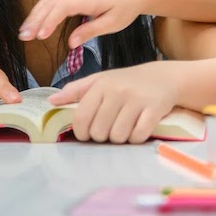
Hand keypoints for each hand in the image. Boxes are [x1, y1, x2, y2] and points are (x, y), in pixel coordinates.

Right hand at [20, 0, 139, 48]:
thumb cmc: (124, 9)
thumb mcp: (112, 24)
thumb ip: (90, 31)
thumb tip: (71, 43)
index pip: (62, 8)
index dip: (49, 21)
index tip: (40, 36)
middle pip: (50, 3)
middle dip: (35, 20)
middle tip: (24, 37)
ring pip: (48, 1)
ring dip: (35, 16)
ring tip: (24, 33)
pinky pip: (53, 1)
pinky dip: (41, 12)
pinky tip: (35, 24)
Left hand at [48, 63, 177, 143]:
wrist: (165, 77)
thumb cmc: (127, 82)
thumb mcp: (101, 80)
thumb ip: (75, 90)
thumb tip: (51, 101)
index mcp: (101, 84)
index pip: (81, 118)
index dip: (81, 132)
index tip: (87, 133)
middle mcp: (118, 91)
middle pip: (99, 132)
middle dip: (102, 136)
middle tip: (110, 129)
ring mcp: (137, 100)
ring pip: (118, 136)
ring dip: (120, 138)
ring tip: (124, 128)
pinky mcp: (155, 109)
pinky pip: (138, 135)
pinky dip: (136, 138)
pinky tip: (138, 129)